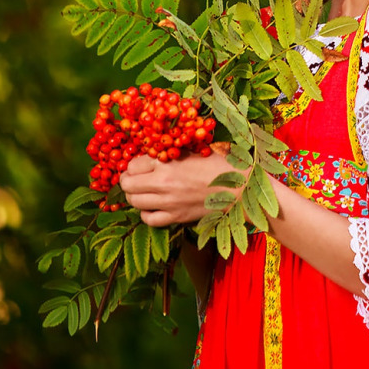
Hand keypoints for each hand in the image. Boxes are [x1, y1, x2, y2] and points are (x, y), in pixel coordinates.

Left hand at [119, 143, 237, 226]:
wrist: (240, 186)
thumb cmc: (221, 164)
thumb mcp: (194, 150)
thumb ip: (171, 153)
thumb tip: (153, 155)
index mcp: (168, 162)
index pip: (133, 164)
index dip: (133, 164)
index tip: (138, 165)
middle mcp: (164, 183)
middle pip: (128, 184)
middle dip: (127, 180)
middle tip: (133, 178)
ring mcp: (169, 202)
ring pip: (134, 202)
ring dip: (134, 196)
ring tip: (142, 191)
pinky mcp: (177, 217)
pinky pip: (149, 219)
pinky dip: (146, 213)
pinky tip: (153, 207)